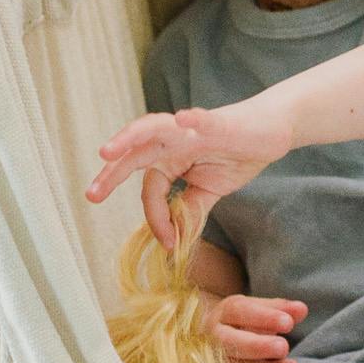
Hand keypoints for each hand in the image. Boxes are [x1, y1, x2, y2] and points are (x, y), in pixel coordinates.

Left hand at [87, 101, 288, 243]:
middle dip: (112, 174)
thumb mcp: (210, 190)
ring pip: (154, 128)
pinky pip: (202, 119)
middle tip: (91, 194)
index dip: (156, 218)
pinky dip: (193, 119)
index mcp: (170, 159)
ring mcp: (192, 130)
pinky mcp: (218, 123)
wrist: (271, 131)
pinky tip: (183, 119)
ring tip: (109, 151)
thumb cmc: (238, 155)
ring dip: (130, 138)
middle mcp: (174, 142)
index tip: (168, 243)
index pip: (151, 189)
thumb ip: (189, 209)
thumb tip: (174, 240)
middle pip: (135, 155)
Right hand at [210, 291, 305, 362]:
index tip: (288, 323)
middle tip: (283, 347)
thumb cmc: (240, 324)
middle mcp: (214, 341)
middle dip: (257, 346)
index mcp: (221, 316)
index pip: (238, 312)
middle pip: (230, 344)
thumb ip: (279, 309)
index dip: (264, 317)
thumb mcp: (256, 310)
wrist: (212, 344)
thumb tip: (301, 309)